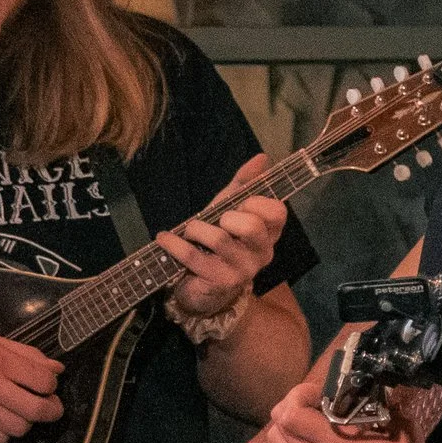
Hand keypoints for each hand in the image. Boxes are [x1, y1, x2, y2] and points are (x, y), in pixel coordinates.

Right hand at [0, 327, 62, 442]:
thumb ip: (25, 354)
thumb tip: (57, 367)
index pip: (45, 381)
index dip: (52, 384)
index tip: (46, 383)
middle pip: (39, 410)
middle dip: (52, 410)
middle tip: (50, 405)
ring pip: (20, 428)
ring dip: (27, 422)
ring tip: (21, 412)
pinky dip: (5, 433)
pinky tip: (1, 421)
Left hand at [159, 154, 285, 320]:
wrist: (204, 285)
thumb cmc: (219, 240)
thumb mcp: (230, 208)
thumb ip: (245, 184)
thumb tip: (262, 157)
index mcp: (270, 233)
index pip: (277, 212)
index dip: (256, 202)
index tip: (240, 204)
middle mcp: (263, 253)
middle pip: (251, 226)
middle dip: (226, 217)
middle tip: (217, 222)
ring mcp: (243, 270)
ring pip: (218, 238)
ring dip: (195, 229)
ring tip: (189, 232)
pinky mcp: (220, 282)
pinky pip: (193, 256)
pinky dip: (174, 243)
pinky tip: (165, 239)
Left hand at [260, 377, 441, 442]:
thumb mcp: (404, 433)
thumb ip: (385, 408)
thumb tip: (376, 391)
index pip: (291, 413)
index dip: (299, 394)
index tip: (319, 393)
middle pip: (278, 426)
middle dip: (291, 406)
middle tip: (311, 404)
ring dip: (284, 428)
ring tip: (304, 425)